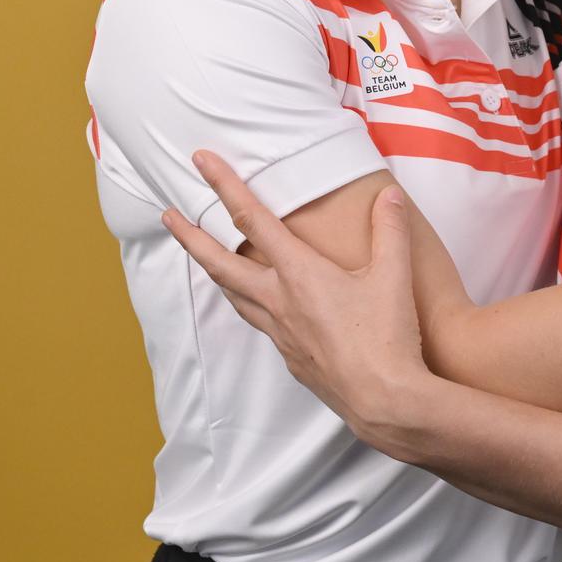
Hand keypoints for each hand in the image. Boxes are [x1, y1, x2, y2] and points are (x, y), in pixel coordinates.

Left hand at [158, 153, 429, 445]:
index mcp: (299, 273)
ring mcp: (280, 331)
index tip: (202, 161)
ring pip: (234, 295)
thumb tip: (389, 195)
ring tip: (201, 256)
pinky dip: (248, 303)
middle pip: (221, 263)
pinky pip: (259, 322)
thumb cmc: (387, 337)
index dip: (225, 185)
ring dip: (213, 271)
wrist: (383, 400)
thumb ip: (390, 229)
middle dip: (190, 236)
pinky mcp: (290, 356)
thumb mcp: (394, 274)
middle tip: (167, 216)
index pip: (253, 219)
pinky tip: (259, 304)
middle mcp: (279, 300)